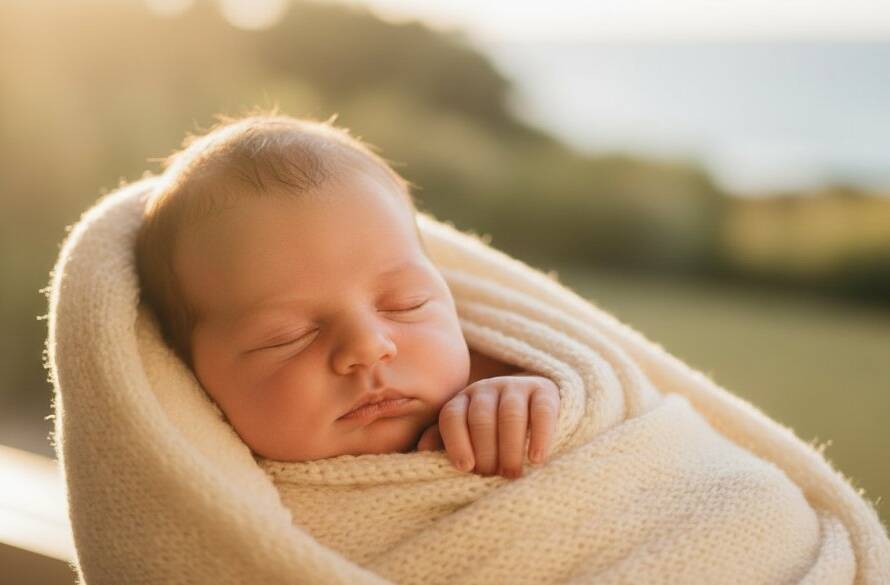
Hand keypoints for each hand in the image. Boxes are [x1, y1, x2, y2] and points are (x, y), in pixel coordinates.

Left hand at [417, 374, 559, 478]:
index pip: (452, 416)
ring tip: (512, 474)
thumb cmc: (493, 432)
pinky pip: (542, 411)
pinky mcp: (544, 390)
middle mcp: (486, 389)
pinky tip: (536, 459)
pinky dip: (539, 436)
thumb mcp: (466, 435)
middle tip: (493, 476)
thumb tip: (422, 450)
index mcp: (462, 400)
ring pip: (510, 414)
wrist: (535, 409)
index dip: (456, 442)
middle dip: (486, 452)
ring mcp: (515, 386)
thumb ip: (444, 440)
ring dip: (510, 448)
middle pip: (481, 418)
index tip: (465, 468)